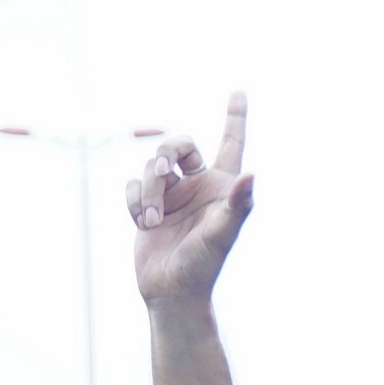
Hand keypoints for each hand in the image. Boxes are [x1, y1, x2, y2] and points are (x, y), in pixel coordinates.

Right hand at [127, 93, 254, 306]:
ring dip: (148, 190)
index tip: (239, 92)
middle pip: (178, 144)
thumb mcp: (222, 235)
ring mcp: (171, 195)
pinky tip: (143, 224)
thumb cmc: (203, 267)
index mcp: (221, 186)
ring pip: (151, 166)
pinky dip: (133, 201)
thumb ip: (238, 205)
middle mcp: (197, 185)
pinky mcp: (146, 205)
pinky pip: (132, 185)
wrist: (171, 292)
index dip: (235, 118)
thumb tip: (252, 175)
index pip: (231, 143)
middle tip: (163, 171)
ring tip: (152, 220)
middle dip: (166, 151)